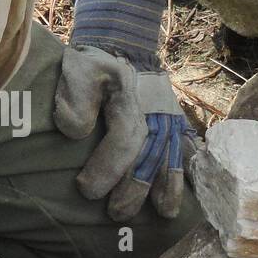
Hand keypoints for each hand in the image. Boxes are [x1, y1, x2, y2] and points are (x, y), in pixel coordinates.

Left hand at [54, 0, 192, 220]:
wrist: (121, 42)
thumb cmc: (92, 64)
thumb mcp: (77, 69)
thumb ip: (75, 97)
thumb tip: (76, 132)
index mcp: (128, 98)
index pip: (123, 138)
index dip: (106, 167)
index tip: (85, 189)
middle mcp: (153, 111)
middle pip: (149, 155)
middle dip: (134, 188)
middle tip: (115, 213)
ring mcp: (167, 117)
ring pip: (170, 155)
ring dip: (165, 186)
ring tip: (163, 214)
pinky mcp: (173, 124)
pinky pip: (183, 150)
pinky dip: (183, 175)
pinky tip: (182, 198)